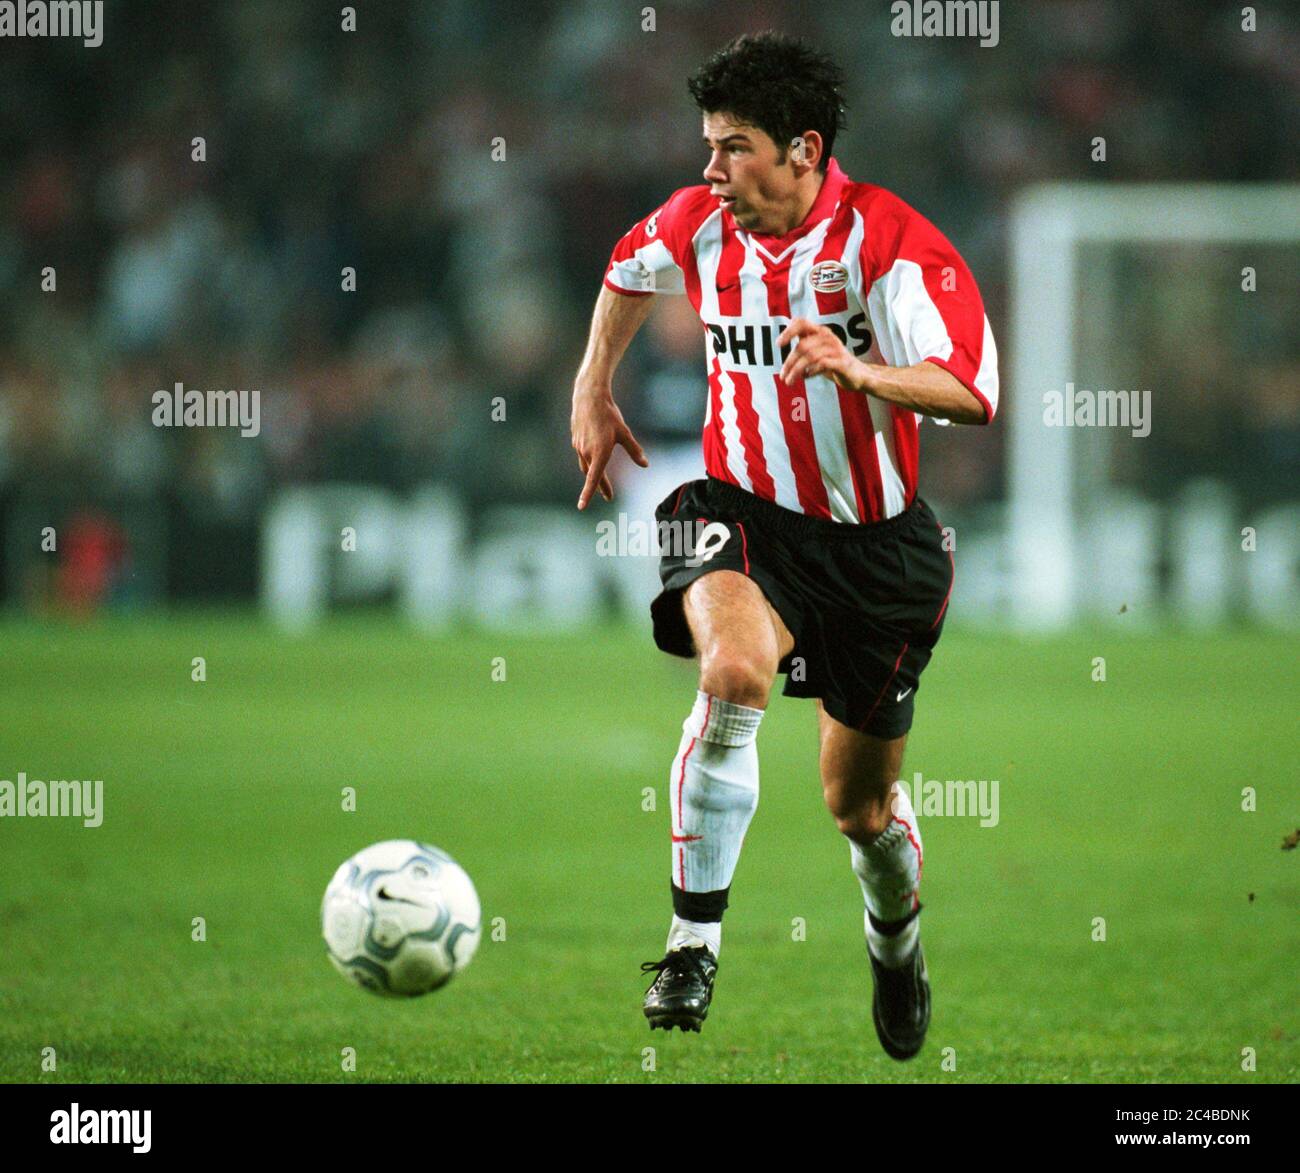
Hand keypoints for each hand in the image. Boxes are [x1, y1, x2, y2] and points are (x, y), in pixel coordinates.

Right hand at [570, 387, 647, 508]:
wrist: (588, 397)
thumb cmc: (609, 414)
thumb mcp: (624, 433)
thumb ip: (634, 450)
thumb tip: (645, 465)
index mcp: (600, 452)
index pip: (594, 479)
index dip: (588, 494)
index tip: (582, 507)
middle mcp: (587, 452)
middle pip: (592, 475)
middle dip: (600, 487)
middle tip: (608, 496)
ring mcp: (579, 447)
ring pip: (586, 466)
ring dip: (594, 475)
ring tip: (601, 482)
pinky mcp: (576, 440)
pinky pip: (582, 456)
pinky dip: (589, 461)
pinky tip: (594, 458)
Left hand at [777, 318, 865, 389]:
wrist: (858, 375)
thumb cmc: (833, 363)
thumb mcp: (817, 352)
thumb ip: (803, 347)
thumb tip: (782, 347)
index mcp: (820, 332)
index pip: (801, 322)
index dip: (788, 331)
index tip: (778, 344)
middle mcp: (828, 337)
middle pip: (802, 346)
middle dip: (789, 362)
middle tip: (782, 376)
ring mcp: (836, 349)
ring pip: (810, 356)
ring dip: (796, 370)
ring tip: (789, 381)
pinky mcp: (841, 362)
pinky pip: (822, 364)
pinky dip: (811, 371)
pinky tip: (806, 377)